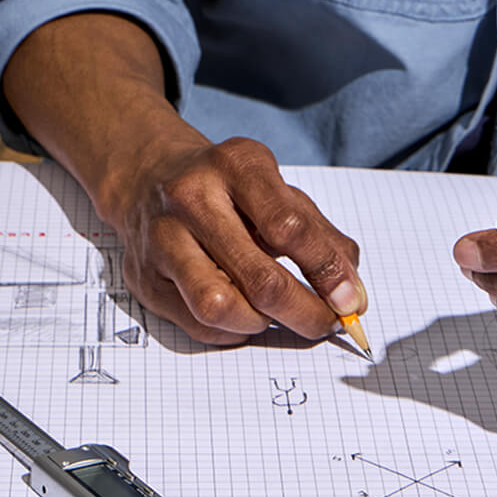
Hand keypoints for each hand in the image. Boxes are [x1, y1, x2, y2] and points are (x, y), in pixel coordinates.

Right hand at [99, 135, 363, 345]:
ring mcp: (162, 238)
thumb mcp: (277, 192)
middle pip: (259, 278)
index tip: (350, 299)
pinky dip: (232, 331)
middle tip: (324, 323)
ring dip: (261, 323)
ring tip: (274, 314)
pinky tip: (243, 314)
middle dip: (304, 312)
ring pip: (220, 307)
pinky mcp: (144, 277)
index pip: (289, 227)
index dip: (327, 270)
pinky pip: (197, 325)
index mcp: (235, 166)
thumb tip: (352, 294)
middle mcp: (192, 198)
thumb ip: (321, 237)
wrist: (147, 176)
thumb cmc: (226, 189)